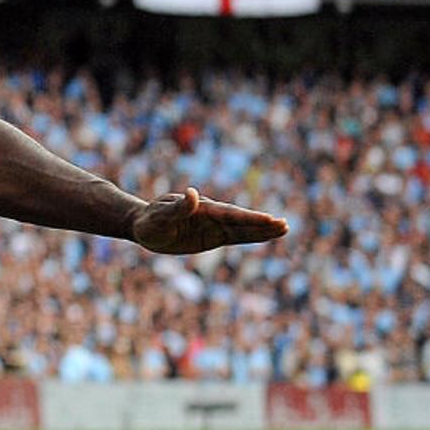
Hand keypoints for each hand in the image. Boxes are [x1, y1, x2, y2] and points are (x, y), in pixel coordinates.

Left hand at [130, 187, 288, 254]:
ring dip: (262, 229)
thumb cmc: (149, 220)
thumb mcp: (159, 216)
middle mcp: (211, 215)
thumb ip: (177, 208)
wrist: (144, 225)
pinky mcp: (214, 236)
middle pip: (240, 220)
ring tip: (285, 228)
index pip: (228, 214)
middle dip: (261, 223)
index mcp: (200, 208)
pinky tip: (269, 234)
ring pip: (242, 228)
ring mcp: (214, 225)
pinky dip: (252, 236)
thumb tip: (193, 193)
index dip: (248, 218)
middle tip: (284, 225)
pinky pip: (236, 236)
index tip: (267, 219)